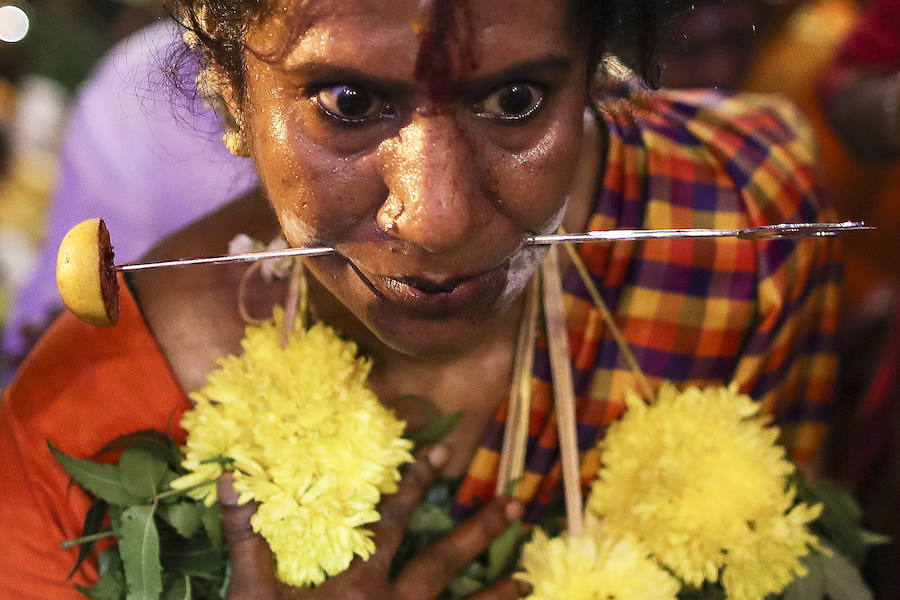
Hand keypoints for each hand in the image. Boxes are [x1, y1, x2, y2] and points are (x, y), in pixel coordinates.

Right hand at [219, 445, 527, 599]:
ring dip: (499, 593)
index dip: (415, 484)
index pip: (393, 520)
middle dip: (480, 529)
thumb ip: (247, 537)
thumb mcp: (249, 595)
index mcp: (360, 582)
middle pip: (445, 560)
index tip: (443, 454)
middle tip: (515, 503)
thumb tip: (233, 476)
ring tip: (531, 579)